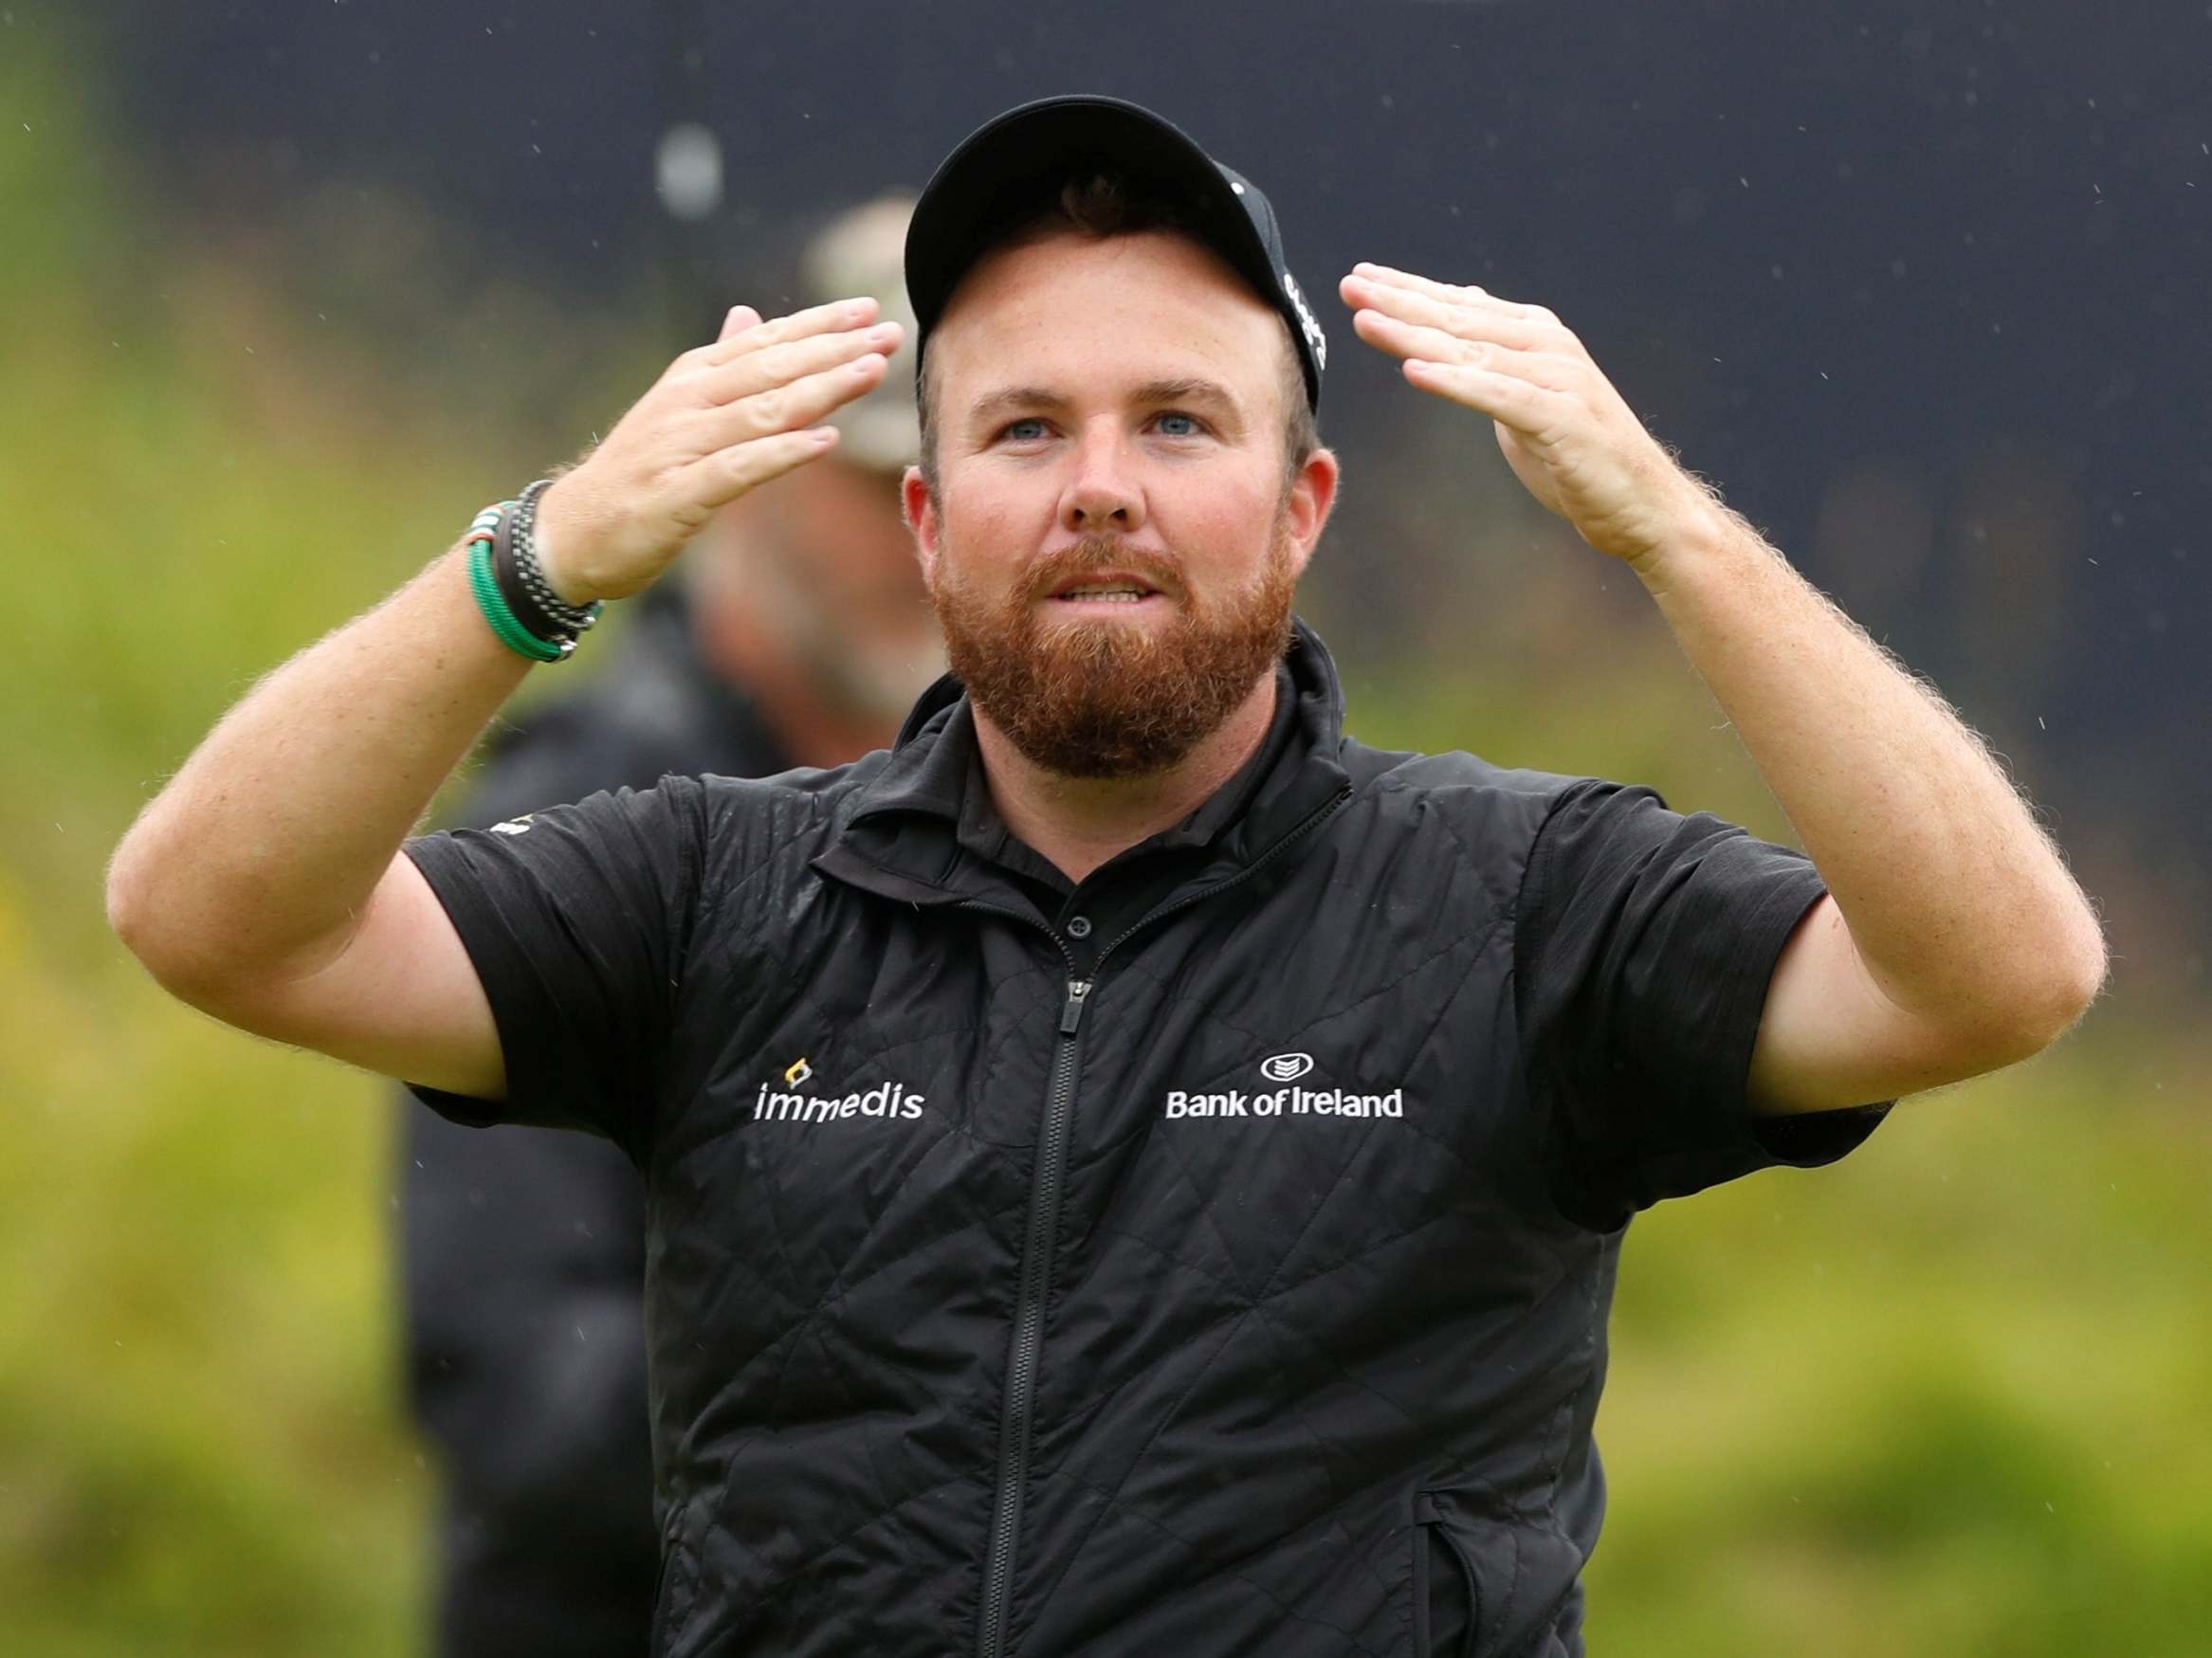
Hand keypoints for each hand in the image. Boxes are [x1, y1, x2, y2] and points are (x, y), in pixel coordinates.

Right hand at [533, 298, 902, 603]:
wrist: (570, 533)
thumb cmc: (634, 474)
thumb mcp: (677, 408)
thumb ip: (719, 363)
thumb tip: (749, 315)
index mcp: (692, 379)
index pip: (764, 342)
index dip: (817, 325)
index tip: (868, 310)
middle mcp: (688, 403)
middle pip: (772, 368)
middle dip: (834, 349)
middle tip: (888, 333)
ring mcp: (681, 446)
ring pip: (762, 410)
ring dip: (821, 389)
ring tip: (870, 372)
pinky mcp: (679, 494)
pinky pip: (739, 469)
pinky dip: (781, 453)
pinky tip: (824, 442)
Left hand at [1339, 264, 1717, 567]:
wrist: (1643, 506)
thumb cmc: (1580, 458)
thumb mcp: (1527, 398)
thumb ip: (1495, 359)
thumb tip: (1466, 310)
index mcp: (1538, 337)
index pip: (1462, 306)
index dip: (1410, 291)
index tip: (1362, 278)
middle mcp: (1548, 347)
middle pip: (1460, 320)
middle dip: (1400, 301)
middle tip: (1351, 286)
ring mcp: (1557, 379)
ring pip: (1472, 352)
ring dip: (1414, 335)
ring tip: (1367, 321)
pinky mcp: (1561, 418)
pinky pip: (1497, 396)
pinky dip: (1455, 382)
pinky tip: (1414, 371)